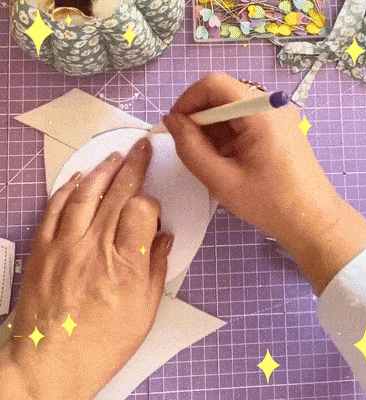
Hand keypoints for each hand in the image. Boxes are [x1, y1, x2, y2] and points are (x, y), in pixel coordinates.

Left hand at [0, 137, 173, 399]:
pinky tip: (79, 178)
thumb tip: (163, 239)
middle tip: (140, 149)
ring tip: (114, 157)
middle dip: (133, 165)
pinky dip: (68, 189)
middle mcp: (94, 248)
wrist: (49, 364)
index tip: (153, 208)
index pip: (141, 209)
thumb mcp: (144, 311)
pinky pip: (54, 209)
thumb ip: (155, 268)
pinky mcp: (43, 249)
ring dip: (102, 171)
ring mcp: (65, 246)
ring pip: (85, 194)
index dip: (151, 202)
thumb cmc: (99, 344)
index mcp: (125, 265)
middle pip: (117, 193)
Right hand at [163, 73, 365, 294]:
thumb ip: (190, 148)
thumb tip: (171, 121)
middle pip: (224, 95)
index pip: (214, 84)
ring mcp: (279, 116)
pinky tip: (226, 160)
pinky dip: (229, 135)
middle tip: (189, 149)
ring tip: (209, 160)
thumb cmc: (269, 204)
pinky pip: (246, 121)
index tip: (174, 127)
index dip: (188, 101)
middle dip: (199, 118)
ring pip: (233, 109)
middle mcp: (272, 105)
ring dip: (213, 129)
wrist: (313, 221)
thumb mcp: (221, 179)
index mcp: (260, 113)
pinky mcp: (281, 128)